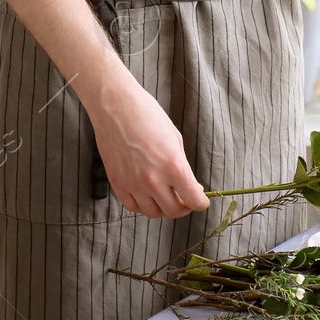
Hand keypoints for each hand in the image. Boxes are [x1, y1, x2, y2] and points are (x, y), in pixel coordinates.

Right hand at [89, 78, 210, 218]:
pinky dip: (142, 204)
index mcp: (174, 167)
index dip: (201, 203)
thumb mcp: (175, 138)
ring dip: (163, 207)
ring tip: (165, 195)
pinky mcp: (117, 183)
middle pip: (174, 211)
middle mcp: (154, 180)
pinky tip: (147, 194)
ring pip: (153, 213)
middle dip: (184, 207)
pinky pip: (132, 206)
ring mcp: (133, 184)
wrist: (116, 106)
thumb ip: (181, 165)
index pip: (193, 200)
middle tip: (185, 198)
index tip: (202, 201)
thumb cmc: (148, 115)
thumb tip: (188, 184)